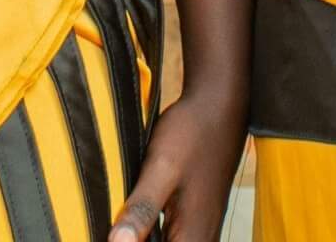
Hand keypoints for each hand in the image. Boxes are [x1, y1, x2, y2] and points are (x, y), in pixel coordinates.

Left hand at [108, 86, 248, 241]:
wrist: (218, 107)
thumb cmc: (193, 134)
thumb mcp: (161, 167)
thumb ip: (142, 209)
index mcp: (191, 238)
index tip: (116, 232)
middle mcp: (200, 239)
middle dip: (135, 238)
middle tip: (120, 221)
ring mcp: (200, 229)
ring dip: (144, 235)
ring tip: (123, 220)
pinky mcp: (196, 218)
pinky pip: (173, 236)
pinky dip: (151, 231)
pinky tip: (136, 217)